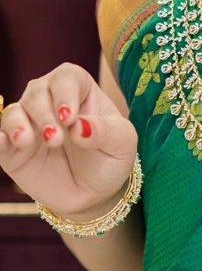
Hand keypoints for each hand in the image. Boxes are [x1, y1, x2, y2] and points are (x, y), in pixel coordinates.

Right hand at [0, 62, 138, 220]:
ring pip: (14, 112)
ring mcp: (29, 124)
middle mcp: (49, 100)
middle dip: (44, 113)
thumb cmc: (110, 157)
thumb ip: (105, 131)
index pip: (66, 78)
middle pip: (37, 92)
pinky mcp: (12, 150)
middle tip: (55, 138)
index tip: (69, 117)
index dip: (65, 93)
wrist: (93, 192)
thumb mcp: (122, 143)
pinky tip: (3, 142)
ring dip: (18, 124)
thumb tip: (81, 127)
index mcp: (78, 89)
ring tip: (27, 141)